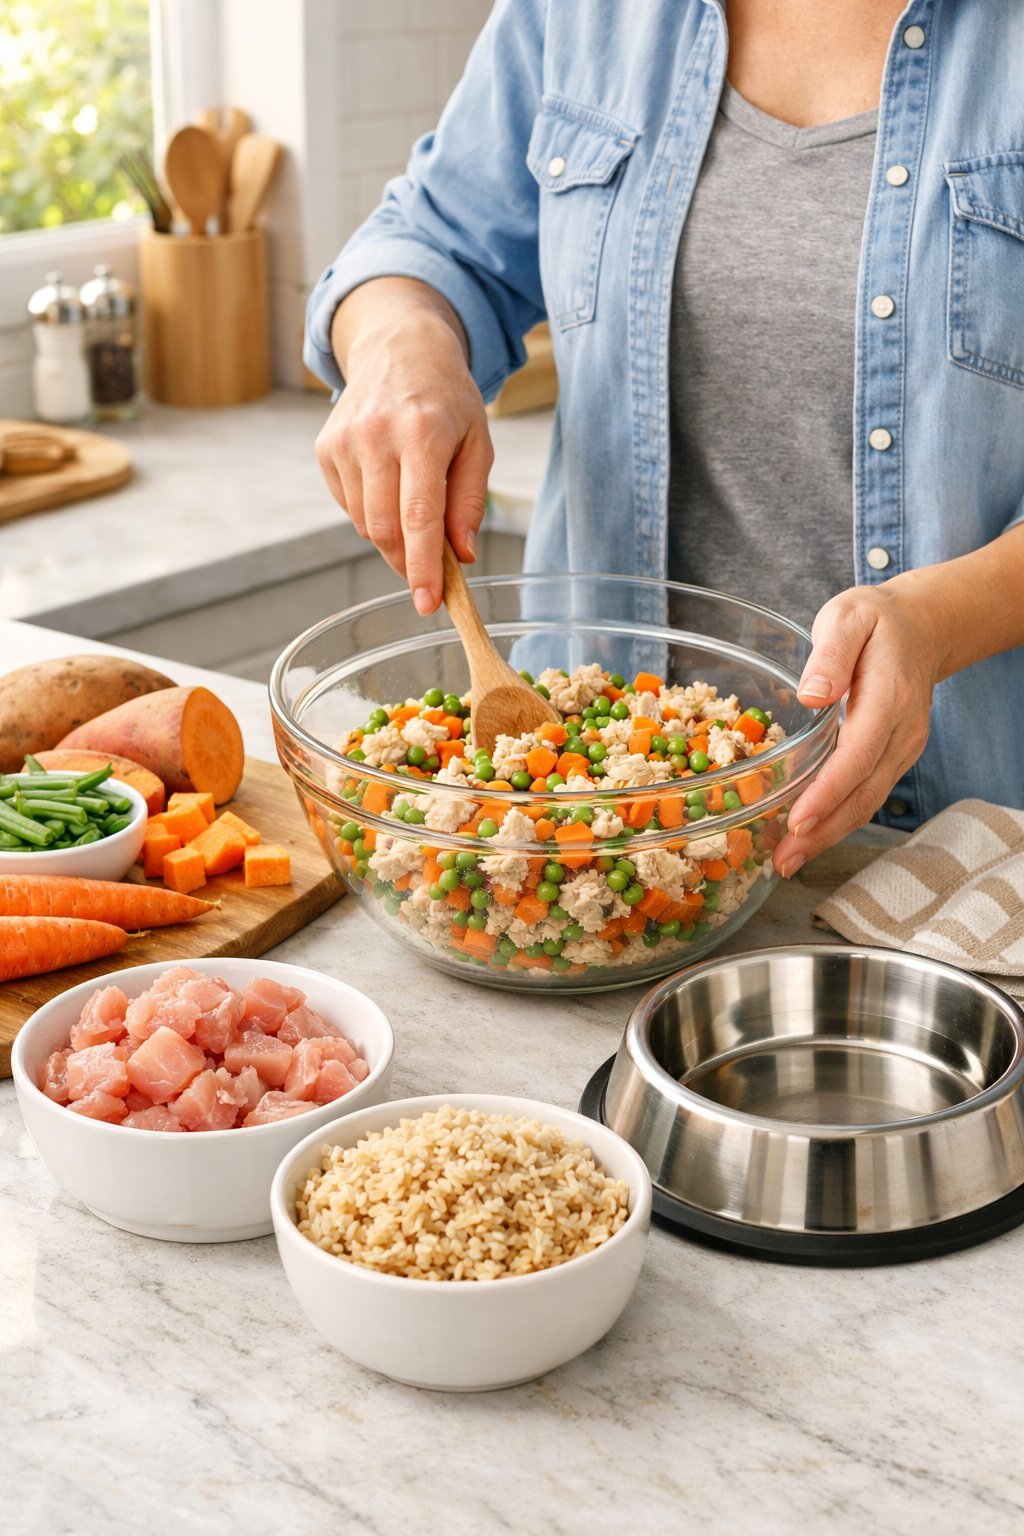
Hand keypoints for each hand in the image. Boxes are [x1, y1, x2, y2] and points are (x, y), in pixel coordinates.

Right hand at [315, 296, 492, 614]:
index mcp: (422, 433)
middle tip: (431, 568)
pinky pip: (350, 507)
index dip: (423, 567)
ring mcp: (344, 442)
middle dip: (408, 561)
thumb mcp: (477, 442)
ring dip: (393, 535)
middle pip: (386, 529)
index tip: (429, 603)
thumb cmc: (446, 399)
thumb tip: (462, 554)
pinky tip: (388, 483)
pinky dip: (373, 512)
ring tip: (413, 501)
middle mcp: (376, 435)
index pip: (419, 516)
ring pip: (366, 524)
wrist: (398, 347)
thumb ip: (470, 501)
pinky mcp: (325, 450)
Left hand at [771, 575, 953, 876]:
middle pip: (864, 792)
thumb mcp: (849, 618)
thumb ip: (831, 654)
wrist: (922, 628)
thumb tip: (813, 695)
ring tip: (787, 861)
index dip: (829, 791)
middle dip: (823, 831)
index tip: (799, 819)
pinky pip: (867, 794)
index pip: (859, 753)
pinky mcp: (893, 757)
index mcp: (890, 696)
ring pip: (867, 801)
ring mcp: (902, 748)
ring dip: (828, 835)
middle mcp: (902, 731)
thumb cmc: (877, 621)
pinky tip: (808, 836)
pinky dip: (838, 820)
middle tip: (783, 860)